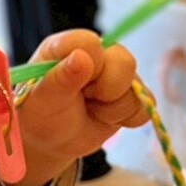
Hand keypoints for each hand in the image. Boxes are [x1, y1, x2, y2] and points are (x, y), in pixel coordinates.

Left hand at [15, 30, 147, 185]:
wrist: (51, 142)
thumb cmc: (40, 115)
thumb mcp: (42, 100)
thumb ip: (60, 78)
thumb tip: (82, 57)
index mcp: (67, 46)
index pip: (90, 43)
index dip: (87, 67)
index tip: (74, 85)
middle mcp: (97, 53)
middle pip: (123, 62)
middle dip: (105, 90)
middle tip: (84, 100)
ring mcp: (117, 73)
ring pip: (136, 87)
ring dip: (113, 109)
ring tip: (91, 111)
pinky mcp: (132, 93)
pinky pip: (146, 105)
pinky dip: (126, 119)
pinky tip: (105, 118)